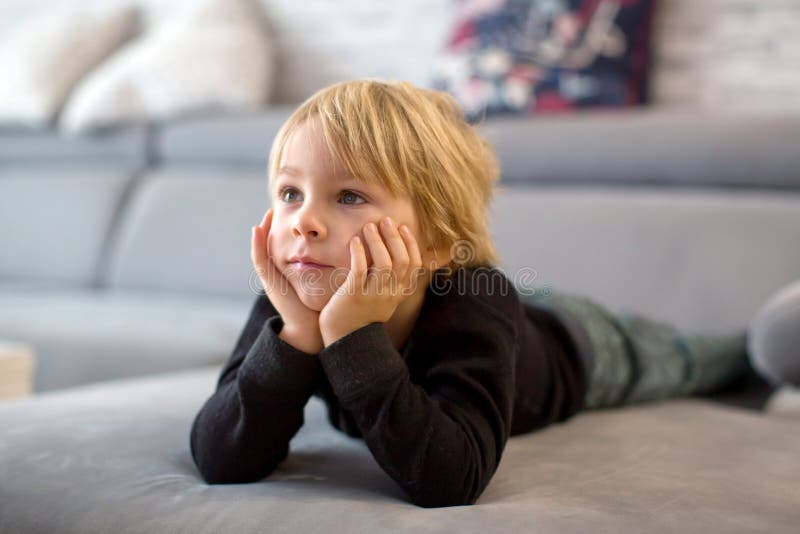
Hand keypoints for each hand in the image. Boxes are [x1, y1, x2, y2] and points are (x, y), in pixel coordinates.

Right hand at [252, 208, 322, 353]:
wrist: (311, 328)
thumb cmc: (321, 306)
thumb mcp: (325, 282)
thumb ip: (329, 268)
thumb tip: (345, 250)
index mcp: (289, 274)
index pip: (283, 249)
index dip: (284, 232)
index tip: (288, 215)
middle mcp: (278, 275)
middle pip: (270, 247)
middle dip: (270, 228)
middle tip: (273, 209)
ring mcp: (271, 279)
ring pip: (261, 251)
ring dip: (262, 233)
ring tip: (267, 214)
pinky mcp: (270, 283)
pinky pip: (260, 261)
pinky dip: (257, 245)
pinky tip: (257, 230)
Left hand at [319, 216, 422, 345]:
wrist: (344, 337)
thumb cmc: (362, 311)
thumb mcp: (385, 296)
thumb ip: (392, 278)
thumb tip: (395, 248)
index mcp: (400, 293)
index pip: (414, 264)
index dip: (410, 243)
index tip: (403, 227)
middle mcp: (390, 294)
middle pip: (401, 261)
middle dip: (394, 237)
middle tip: (385, 220)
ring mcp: (373, 296)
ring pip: (384, 264)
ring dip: (377, 241)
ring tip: (369, 226)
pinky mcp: (354, 296)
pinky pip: (360, 270)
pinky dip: (359, 253)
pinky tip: (354, 241)